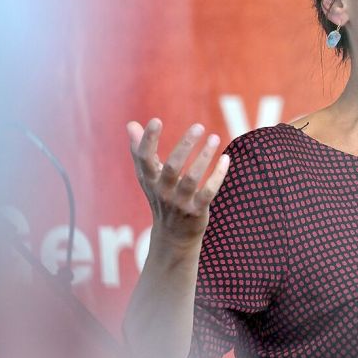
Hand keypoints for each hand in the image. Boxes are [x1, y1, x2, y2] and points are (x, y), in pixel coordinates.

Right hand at [127, 118, 230, 246]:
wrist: (173, 236)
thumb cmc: (161, 197)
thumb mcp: (148, 177)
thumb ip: (140, 151)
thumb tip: (131, 124)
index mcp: (149, 180)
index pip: (144, 159)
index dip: (148, 140)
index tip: (156, 120)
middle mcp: (162, 191)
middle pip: (172, 167)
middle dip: (185, 145)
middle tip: (198, 126)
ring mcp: (180, 202)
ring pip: (192, 178)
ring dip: (204, 157)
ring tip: (214, 137)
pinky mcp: (197, 211)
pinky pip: (208, 192)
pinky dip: (217, 175)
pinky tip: (226, 158)